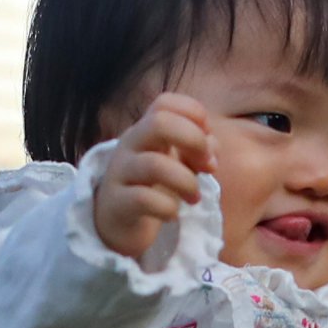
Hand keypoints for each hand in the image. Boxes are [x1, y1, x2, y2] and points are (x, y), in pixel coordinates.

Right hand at [93, 94, 213, 267]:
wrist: (116, 224)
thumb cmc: (152, 187)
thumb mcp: (179, 163)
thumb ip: (198, 150)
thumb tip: (212, 149)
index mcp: (146, 130)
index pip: (165, 103)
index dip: (193, 115)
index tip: (207, 143)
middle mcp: (130, 144)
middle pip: (159, 122)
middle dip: (194, 140)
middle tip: (207, 167)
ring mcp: (120, 172)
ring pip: (154, 165)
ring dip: (186, 182)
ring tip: (194, 198)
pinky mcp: (115, 203)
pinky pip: (143, 199)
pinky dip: (167, 208)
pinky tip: (173, 214)